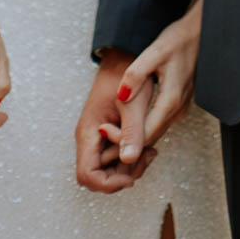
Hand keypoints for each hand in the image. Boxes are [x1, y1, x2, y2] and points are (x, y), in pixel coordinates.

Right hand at [75, 50, 157, 192]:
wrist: (122, 55)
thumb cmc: (124, 73)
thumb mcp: (132, 102)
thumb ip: (131, 131)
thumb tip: (129, 160)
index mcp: (89, 132)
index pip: (88, 175)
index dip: (108, 183)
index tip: (131, 175)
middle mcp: (90, 139)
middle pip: (99, 177)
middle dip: (122, 176)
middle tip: (147, 157)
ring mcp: (97, 138)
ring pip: (109, 169)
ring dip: (129, 167)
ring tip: (150, 149)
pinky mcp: (107, 134)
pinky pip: (115, 156)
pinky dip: (131, 156)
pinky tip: (147, 144)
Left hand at [104, 0, 202, 169]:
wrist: (199, 33)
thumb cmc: (178, 40)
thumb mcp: (154, 52)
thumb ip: (136, 74)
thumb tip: (121, 97)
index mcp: (171, 100)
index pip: (145, 134)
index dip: (122, 138)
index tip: (103, 128)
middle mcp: (178, 109)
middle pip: (149, 138)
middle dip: (125, 140)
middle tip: (103, 130)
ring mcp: (180, 108)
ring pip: (155, 133)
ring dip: (134, 135)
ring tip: (111, 126)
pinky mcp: (178, 104)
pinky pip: (159, 124)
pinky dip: (143, 127)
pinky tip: (129, 118)